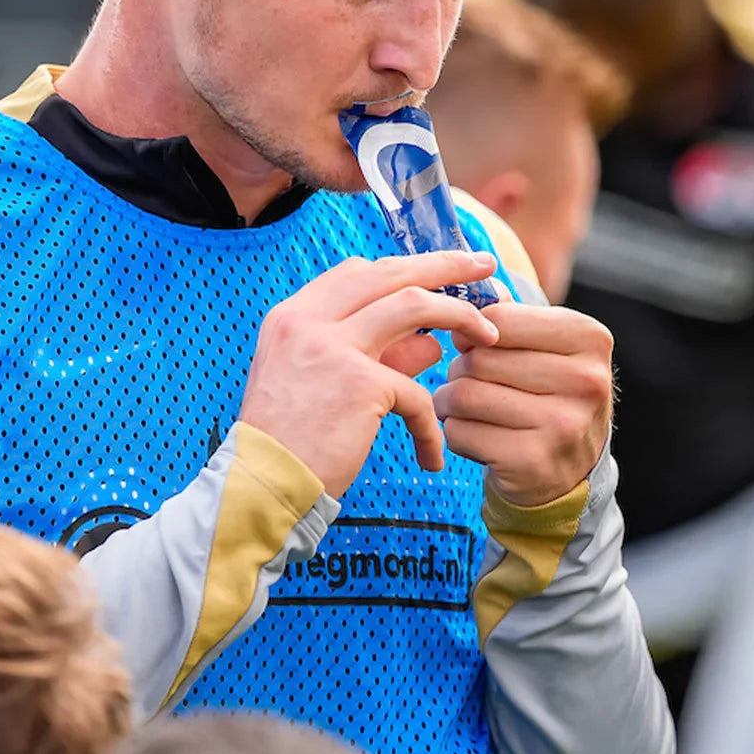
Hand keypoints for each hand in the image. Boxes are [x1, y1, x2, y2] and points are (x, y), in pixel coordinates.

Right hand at [238, 250, 500, 498]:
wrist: (261, 489)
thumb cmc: (290, 444)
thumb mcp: (320, 384)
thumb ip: (371, 354)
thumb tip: (430, 340)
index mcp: (293, 315)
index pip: (357, 272)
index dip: (403, 269)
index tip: (437, 274)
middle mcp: (308, 320)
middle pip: (389, 273)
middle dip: (443, 264)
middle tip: (483, 264)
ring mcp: (333, 345)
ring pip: (414, 305)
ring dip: (460, 316)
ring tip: (491, 334)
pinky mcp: (359, 382)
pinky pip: (416, 392)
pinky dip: (430, 424)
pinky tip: (432, 455)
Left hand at [433, 303, 613, 506]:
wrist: (571, 468)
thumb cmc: (548, 392)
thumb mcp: (545, 345)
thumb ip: (508, 314)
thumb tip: (469, 289)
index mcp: (590, 337)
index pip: (500, 319)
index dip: (474, 332)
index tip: (477, 346)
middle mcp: (585, 380)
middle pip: (478, 359)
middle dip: (459, 369)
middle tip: (469, 381)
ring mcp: (563, 425)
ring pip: (464, 396)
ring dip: (450, 402)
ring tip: (464, 406)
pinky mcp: (533, 462)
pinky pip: (460, 433)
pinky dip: (455, 433)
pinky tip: (474, 435)